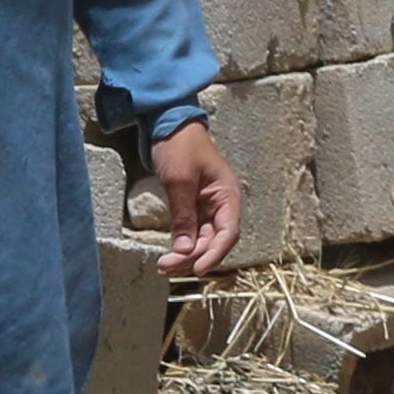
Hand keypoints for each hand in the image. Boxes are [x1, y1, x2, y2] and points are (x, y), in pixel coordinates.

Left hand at [149, 119, 243, 275]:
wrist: (167, 124)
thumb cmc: (179, 146)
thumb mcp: (180, 180)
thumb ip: (183, 216)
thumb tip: (186, 250)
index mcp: (227, 194)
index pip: (228, 232)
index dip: (215, 253)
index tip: (198, 269)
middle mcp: (221, 203)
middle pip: (214, 240)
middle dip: (193, 256)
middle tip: (166, 266)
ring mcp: (207, 206)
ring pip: (202, 239)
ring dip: (186, 253)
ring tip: (164, 264)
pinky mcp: (193, 206)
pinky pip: (192, 231)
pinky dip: (182, 244)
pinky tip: (170, 254)